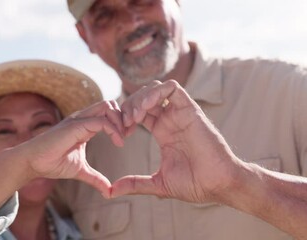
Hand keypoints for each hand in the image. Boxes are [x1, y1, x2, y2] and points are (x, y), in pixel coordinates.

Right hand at [21, 100, 124, 197]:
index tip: (126, 139)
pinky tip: (118, 143)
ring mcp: (79, 119)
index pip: (108, 112)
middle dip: (124, 117)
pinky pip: (102, 121)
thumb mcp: (80, 171)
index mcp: (85, 125)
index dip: (121, 122)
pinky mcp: (76, 125)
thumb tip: (108, 191)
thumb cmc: (52, 163)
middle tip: (128, 135)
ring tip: (123, 139)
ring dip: (121, 121)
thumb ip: (95, 178)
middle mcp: (83, 118)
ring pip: (108, 107)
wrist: (33, 163)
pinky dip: (114, 130)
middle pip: (110, 104)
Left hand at [112, 80, 239, 202]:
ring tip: (133, 118)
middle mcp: (170, 119)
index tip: (119, 135)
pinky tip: (145, 110)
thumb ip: (135, 184)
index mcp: (163, 132)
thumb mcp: (158, 183)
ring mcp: (180, 113)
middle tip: (124, 124)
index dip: (125, 118)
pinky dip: (154, 93)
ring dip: (139, 99)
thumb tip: (112, 191)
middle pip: (143, 97)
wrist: (218, 184)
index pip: (139, 112)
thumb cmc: (195, 184)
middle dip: (128, 106)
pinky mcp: (190, 109)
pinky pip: (171, 87)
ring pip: (155, 88)